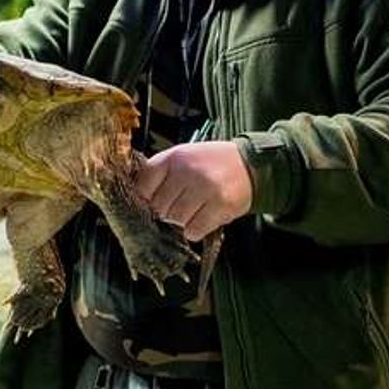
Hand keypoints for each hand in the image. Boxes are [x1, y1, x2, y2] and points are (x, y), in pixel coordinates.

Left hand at [135, 141, 251, 241]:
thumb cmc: (212, 163)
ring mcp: (204, 188)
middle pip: (158, 207)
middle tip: (177, 209)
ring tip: (193, 212)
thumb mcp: (183, 157)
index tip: (152, 203)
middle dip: (165, 213)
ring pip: (175, 220)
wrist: (250, 164)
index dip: (145, 199)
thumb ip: (161, 174)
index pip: (143, 186)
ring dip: (181, 222)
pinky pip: (194, 230)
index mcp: (173, 157)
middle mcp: (187, 171)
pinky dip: (195, 230)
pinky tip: (203, 218)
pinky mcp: (220, 205)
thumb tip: (139, 198)